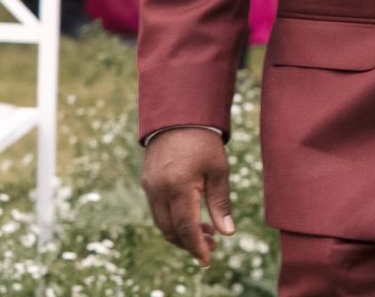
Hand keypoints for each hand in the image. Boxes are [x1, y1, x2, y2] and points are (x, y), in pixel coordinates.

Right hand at [141, 127, 234, 267]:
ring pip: (162, 223)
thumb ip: (220, 203)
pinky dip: (172, 220)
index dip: (196, 246)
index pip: (185, 227)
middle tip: (211, 246)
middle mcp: (159, 190)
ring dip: (180, 233)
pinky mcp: (147, 184)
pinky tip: (191, 218)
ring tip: (205, 232)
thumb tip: (227, 233)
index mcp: (178, 186)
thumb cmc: (204, 142)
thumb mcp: (219, 170)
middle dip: (189, 243)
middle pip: (171, 230)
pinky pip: (157, 211)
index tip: (207, 259)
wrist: (178, 117)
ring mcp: (150, 188)